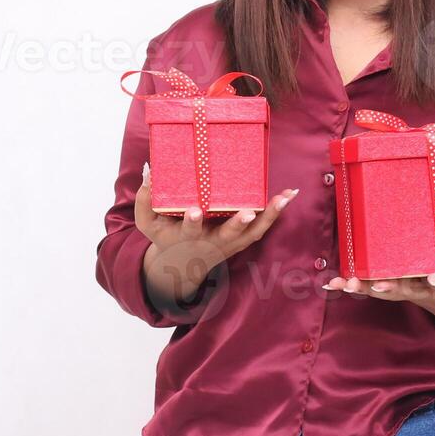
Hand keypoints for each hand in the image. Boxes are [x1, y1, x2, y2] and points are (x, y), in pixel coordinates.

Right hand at [134, 163, 298, 310]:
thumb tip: (150, 171)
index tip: (193, 210)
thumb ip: (145, 200)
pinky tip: (289, 195)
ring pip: (253, 232)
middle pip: (228, 235)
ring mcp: (231, 243)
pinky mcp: (243, 240)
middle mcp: (212, 243)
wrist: (182, 264)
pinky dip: (276, 212)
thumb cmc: (165, 236)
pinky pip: (262, 227)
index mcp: (187, 238)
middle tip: (248, 213)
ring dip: (270, 216)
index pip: (189, 230)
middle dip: (237, 224)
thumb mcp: (148, 223)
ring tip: (286, 197)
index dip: (191, 222)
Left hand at [322, 268, 434, 318]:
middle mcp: (428, 293)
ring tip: (343, 284)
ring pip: (385, 291)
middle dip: (392, 289)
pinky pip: (374, 287)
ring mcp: (411, 291)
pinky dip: (354, 285)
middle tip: (377, 286)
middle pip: (408, 292)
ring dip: (364, 288)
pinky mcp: (398, 287)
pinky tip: (332, 283)